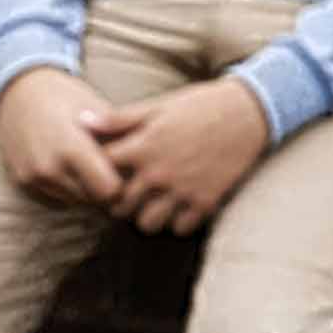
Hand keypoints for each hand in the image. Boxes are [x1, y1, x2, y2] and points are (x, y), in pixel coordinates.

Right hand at [0, 67, 124, 208]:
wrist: (18, 92)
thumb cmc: (65, 95)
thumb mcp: (95, 107)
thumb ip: (118, 134)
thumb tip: (148, 155)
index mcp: (72, 149)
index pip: (108, 190)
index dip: (123, 182)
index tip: (129, 169)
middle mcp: (49, 169)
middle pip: (93, 199)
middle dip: (106, 188)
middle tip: (116, 169)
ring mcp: (33, 178)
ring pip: (75, 200)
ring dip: (87, 189)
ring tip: (95, 165)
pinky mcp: (23, 182)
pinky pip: (56, 196)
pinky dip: (69, 187)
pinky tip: (74, 167)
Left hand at [85, 79, 270, 235]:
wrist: (251, 111)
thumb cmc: (202, 105)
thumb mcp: (160, 106)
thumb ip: (120, 119)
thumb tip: (81, 123)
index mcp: (144, 147)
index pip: (102, 174)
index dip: (99, 174)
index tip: (109, 171)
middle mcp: (159, 173)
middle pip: (119, 206)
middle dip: (120, 200)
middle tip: (131, 191)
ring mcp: (182, 190)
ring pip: (147, 223)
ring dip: (147, 214)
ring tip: (155, 201)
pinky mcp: (206, 201)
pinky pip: (179, 228)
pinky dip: (177, 220)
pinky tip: (181, 204)